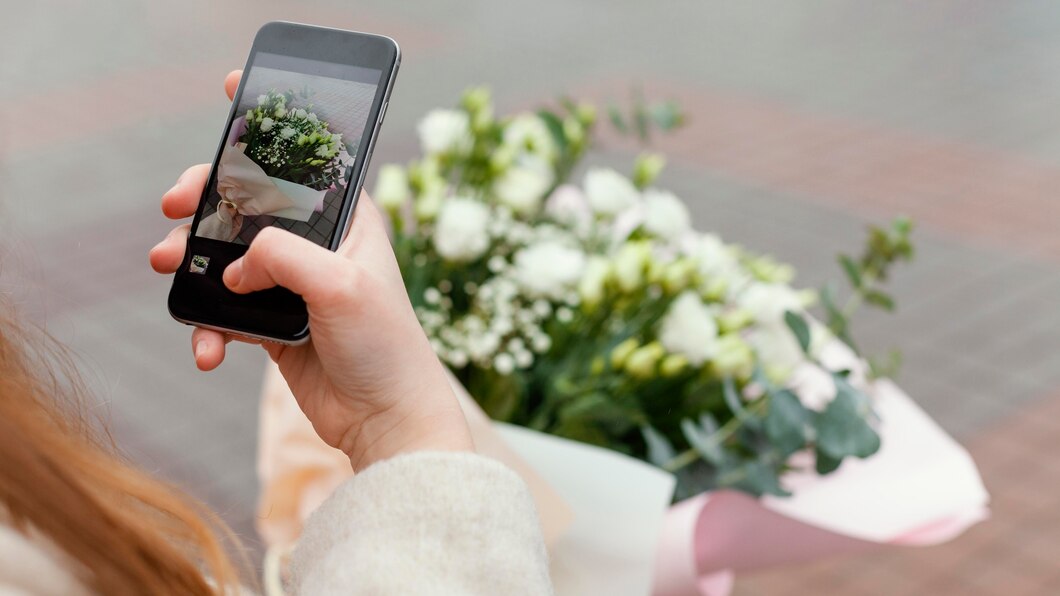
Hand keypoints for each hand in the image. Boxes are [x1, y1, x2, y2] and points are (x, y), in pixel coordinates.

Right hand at [149, 70, 471, 470]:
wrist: (385, 419)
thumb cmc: (385, 346)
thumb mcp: (343, 287)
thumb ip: (285, 257)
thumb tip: (236, 265)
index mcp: (347, 222)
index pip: (305, 163)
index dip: (271, 130)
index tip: (233, 97)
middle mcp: (318, 248)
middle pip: (249, 205)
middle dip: (206, 199)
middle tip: (173, 204)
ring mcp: (292, 285)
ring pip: (227, 257)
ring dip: (192, 261)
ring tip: (165, 267)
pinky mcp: (273, 324)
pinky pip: (224, 312)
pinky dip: (207, 326)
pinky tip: (206, 349)